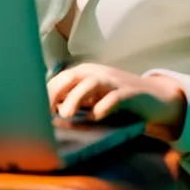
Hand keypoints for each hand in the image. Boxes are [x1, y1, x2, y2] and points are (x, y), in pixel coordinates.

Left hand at [48, 63, 186, 140]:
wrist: (155, 99)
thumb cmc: (118, 101)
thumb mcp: (94, 99)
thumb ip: (75, 102)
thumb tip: (50, 116)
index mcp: (86, 73)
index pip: (61, 79)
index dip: (47, 93)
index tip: (34, 111)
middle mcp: (98, 73)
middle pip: (72, 77)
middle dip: (56, 93)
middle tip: (46, 113)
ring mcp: (114, 81)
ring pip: (91, 83)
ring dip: (76, 97)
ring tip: (65, 114)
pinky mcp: (130, 93)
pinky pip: (115, 97)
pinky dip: (104, 105)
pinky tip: (96, 116)